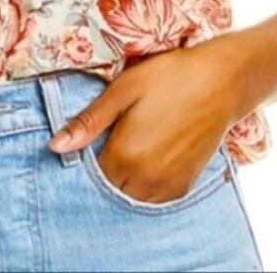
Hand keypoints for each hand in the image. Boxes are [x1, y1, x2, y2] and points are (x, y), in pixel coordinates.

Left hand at [46, 34, 252, 203]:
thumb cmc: (169, 77)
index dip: (85, 156)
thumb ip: (89, 121)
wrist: (221, 81)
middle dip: (103, 169)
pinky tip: (148, 156)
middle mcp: (146, 178)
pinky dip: (144, 185)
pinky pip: (154, 198)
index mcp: (125, 155)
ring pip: (131, 196)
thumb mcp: (123, 90)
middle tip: (110, 137)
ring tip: (130, 145)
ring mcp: (167, 186)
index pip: (89, 174)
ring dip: (124, 179)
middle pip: (109, 188)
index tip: (90, 137)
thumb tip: (55, 146)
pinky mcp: (184, 185)